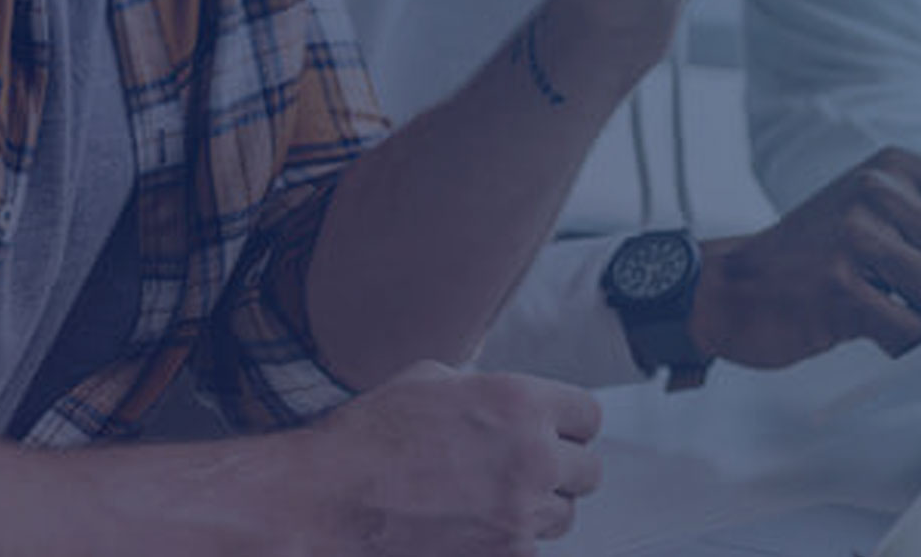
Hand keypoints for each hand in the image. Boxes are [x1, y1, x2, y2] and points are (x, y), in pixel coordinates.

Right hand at [293, 361, 601, 555]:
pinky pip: (530, 551)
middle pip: (587, 472)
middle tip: (527, 468)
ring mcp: (519, 515)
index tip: (556, 430)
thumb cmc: (371, 437)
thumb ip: (484, 388)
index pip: (589, 416)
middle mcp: (533, 458)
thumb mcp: (433, 380)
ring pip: (562, 517)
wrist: (330, 500)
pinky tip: (475, 527)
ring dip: (538, 508)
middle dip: (561, 468)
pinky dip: (509, 542)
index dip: (569, 422)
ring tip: (493, 499)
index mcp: (521, 402)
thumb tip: (502, 396)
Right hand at [686, 147, 920, 367]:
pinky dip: (900, 342)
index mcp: (896, 166)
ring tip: (891, 309)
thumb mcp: (880, 218)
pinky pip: (908, 331)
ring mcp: (856, 235)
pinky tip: (870, 328)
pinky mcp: (837, 285)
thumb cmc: (818, 254)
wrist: (735, 285)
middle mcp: (879, 189)